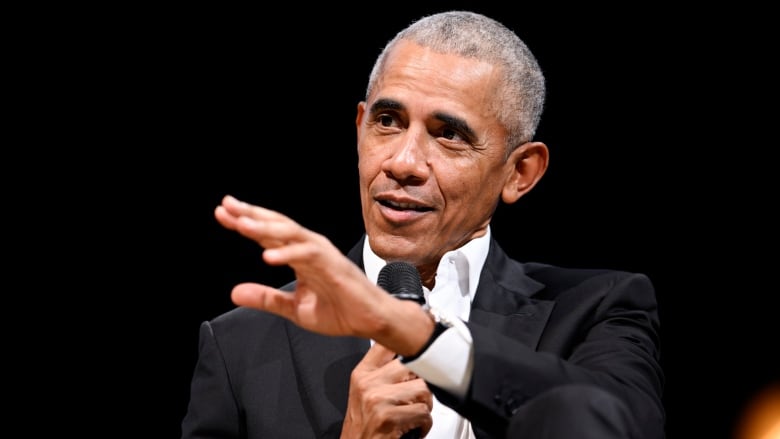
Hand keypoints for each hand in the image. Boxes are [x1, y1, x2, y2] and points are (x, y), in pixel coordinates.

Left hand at [214, 195, 433, 354]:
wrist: (369, 322)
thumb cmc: (338, 311)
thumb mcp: (293, 308)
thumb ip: (265, 299)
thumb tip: (233, 293)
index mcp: (299, 255)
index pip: (268, 233)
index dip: (245, 222)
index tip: (222, 213)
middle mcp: (310, 248)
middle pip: (277, 225)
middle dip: (251, 214)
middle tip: (226, 205)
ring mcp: (322, 254)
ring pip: (291, 233)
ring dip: (265, 228)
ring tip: (240, 225)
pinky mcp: (333, 265)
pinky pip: (308, 255)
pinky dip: (288, 253)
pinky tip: (268, 255)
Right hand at [341, 343, 432, 437]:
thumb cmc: (364, 427)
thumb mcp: (365, 393)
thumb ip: (383, 372)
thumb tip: (411, 354)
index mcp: (362, 374)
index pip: (387, 344)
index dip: (407, 344)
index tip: (418, 351)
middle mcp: (368, 384)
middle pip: (413, 364)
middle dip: (422, 382)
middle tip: (416, 397)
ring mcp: (378, 399)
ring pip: (423, 389)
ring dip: (425, 405)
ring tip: (414, 413)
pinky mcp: (388, 418)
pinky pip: (423, 413)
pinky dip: (425, 424)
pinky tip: (414, 428)